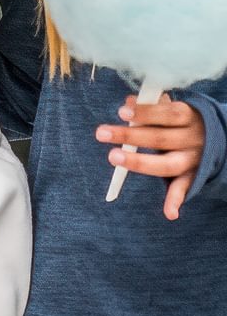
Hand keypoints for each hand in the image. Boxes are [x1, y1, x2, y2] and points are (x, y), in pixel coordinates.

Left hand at [95, 94, 203, 220]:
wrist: (221, 140)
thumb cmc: (183, 120)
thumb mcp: (172, 108)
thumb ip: (151, 105)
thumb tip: (128, 102)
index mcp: (188, 117)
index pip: (167, 114)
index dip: (145, 112)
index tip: (121, 112)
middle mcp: (192, 139)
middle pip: (160, 138)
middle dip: (130, 136)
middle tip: (102, 133)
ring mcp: (194, 160)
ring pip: (168, 164)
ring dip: (140, 163)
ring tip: (114, 158)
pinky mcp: (195, 177)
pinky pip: (184, 188)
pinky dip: (177, 200)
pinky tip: (170, 213)